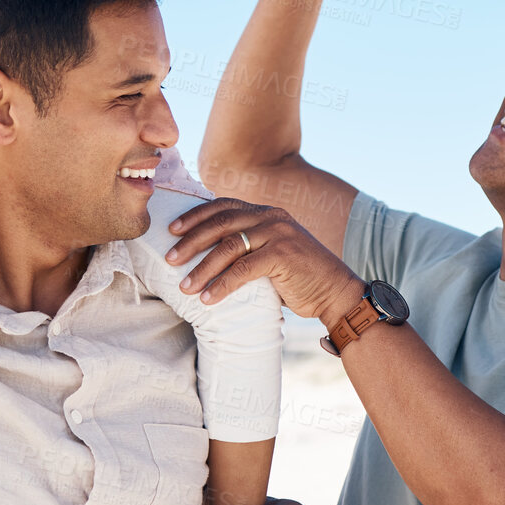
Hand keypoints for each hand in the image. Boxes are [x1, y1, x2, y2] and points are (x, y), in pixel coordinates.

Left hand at [164, 197, 362, 327]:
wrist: (335, 291)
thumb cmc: (298, 277)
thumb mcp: (269, 253)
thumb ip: (246, 247)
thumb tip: (205, 254)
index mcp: (266, 212)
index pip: (223, 205)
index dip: (195, 215)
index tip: (172, 229)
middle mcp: (271, 217)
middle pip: (220, 222)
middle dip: (191, 241)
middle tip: (170, 258)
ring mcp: (278, 233)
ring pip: (228, 246)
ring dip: (202, 268)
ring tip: (184, 287)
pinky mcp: (283, 255)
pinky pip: (243, 269)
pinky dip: (222, 285)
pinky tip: (208, 298)